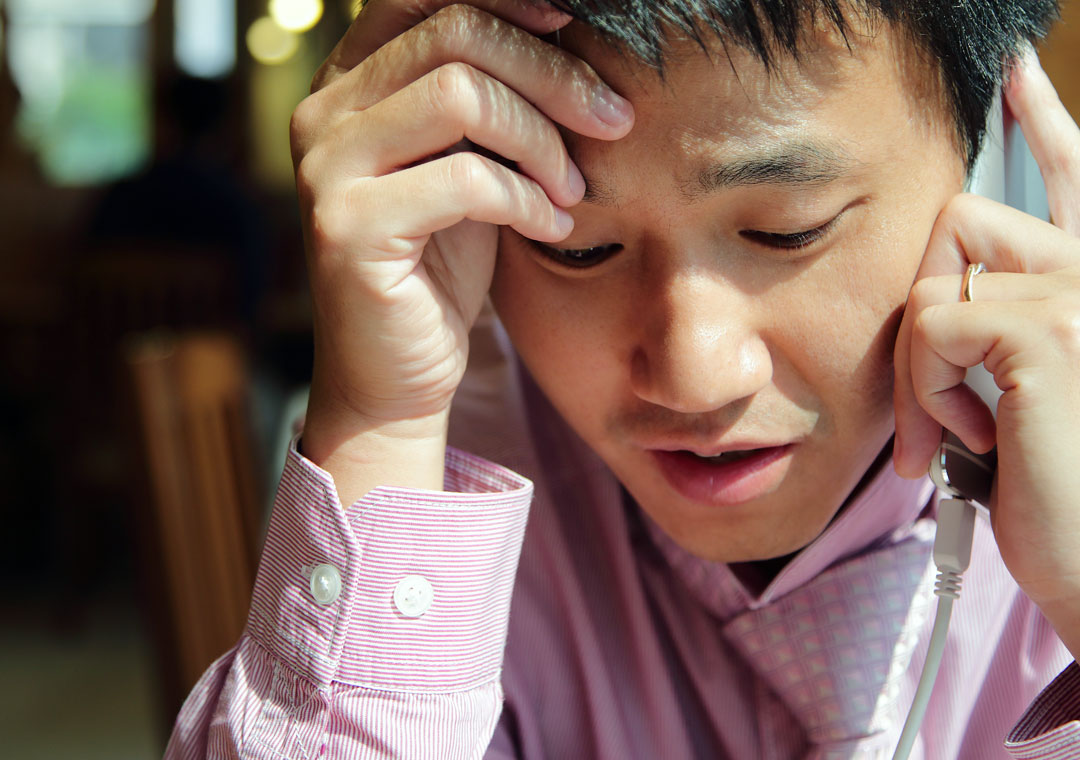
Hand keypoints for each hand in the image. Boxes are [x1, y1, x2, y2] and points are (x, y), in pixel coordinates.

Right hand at [290, 0, 632, 499]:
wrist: (395, 372)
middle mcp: (323, 110)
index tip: (578, 24)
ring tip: (574, 186)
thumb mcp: (469, 163)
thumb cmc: (442, 265)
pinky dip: (527, 200)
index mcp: (350, 81)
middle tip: (614, 118)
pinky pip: (466, 180)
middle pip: (455, 32)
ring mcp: (326, 167)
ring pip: (461, 95)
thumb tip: (565, 27)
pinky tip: (552, 227)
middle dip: (553, 72)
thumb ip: (489, 100)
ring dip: (543, 139)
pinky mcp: (348, 228)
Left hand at [893, 50, 1079, 656]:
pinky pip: (930, 326)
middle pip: (959, 223)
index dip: (1042, 122)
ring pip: (932, 284)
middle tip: (937, 400)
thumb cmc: (1052, 491)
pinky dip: (926, 391)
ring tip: (962, 430)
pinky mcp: (1048, 327)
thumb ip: (989, 332)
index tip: (1015, 74)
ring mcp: (1078, 294)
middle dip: (922, 308)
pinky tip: (972, 437)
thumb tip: (935, 303)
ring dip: (920, 370)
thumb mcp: (1012, 396)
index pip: (1068, 179)